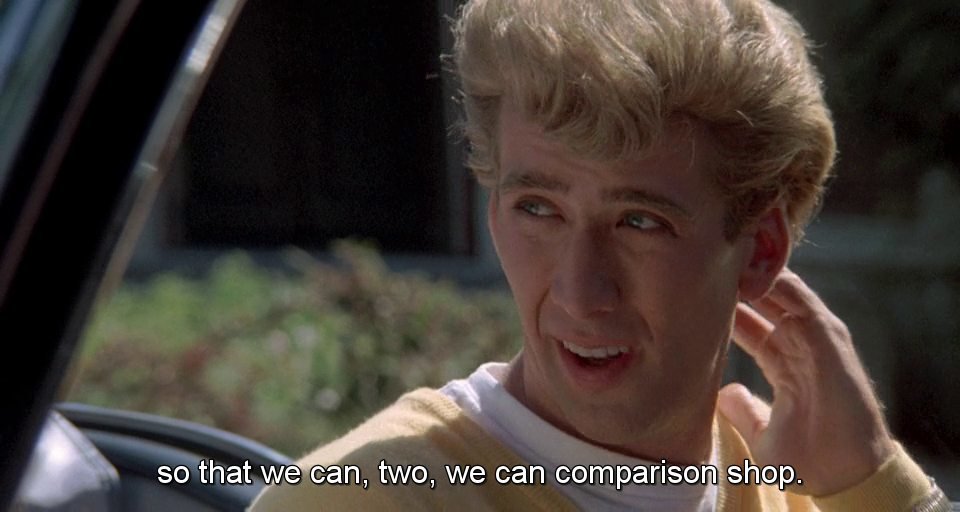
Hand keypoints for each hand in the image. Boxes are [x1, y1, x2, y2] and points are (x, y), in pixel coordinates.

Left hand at [717, 268, 895, 495]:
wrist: (844, 476)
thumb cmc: (810, 462)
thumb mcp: (762, 435)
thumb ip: (743, 411)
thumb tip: (724, 394)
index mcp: (784, 364)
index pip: (749, 323)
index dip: (724, 307)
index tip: (693, 292)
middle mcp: (799, 345)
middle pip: (762, 300)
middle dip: (736, 282)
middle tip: (702, 263)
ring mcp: (814, 338)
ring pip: (780, 291)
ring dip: (753, 273)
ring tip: (720, 255)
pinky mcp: (828, 336)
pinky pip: (800, 297)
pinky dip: (778, 279)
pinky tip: (751, 267)